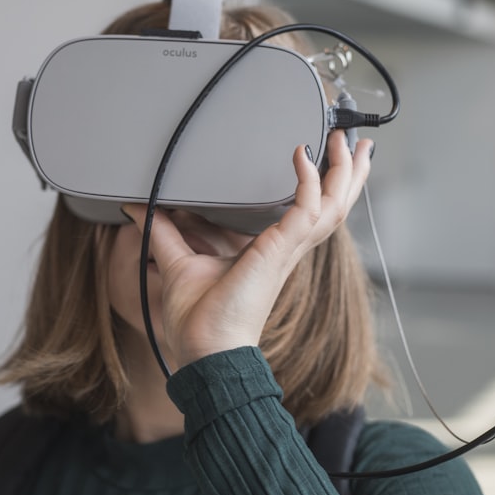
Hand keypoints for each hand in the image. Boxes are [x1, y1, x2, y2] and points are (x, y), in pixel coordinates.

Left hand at [123, 131, 372, 369]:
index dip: (325, 185)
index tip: (325, 156)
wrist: (205, 351)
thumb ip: (162, 231)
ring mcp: (287, 250)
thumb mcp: (178, 262)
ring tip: (349, 142)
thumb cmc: (199, 321)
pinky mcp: (279, 251)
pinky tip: (301, 156)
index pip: (311, 212)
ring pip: (333, 205)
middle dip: (349, 172)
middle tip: (356, 142)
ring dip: (344, 172)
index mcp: (273, 251)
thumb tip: (137, 208)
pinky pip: (306, 209)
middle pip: (334, 205)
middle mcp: (287, 249)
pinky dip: (307, 181)